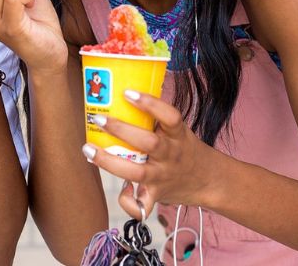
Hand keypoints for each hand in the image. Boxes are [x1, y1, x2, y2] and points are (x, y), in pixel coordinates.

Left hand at [83, 92, 216, 219]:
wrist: (208, 180)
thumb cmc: (184, 149)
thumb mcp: (176, 130)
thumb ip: (155, 118)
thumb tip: (121, 93)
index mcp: (177, 135)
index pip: (170, 116)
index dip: (150, 104)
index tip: (127, 92)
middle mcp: (171, 155)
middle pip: (148, 143)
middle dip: (121, 130)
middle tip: (98, 119)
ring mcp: (163, 176)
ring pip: (137, 172)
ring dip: (109, 162)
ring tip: (88, 149)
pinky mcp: (157, 195)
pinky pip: (142, 205)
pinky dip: (129, 202)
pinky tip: (121, 191)